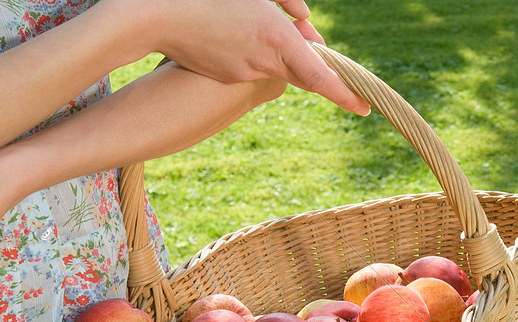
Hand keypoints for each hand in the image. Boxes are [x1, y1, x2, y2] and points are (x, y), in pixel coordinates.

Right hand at [147, 0, 369, 115]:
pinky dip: (252, 50)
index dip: (345, 94)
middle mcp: (265, 61)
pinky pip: (251, 65)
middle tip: (312, 38)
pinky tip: (229, 28)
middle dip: (314, 57)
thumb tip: (306, 17)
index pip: (320, 76)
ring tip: (247, 17)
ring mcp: (244, 72)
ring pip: (276, 64)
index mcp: (276, 37)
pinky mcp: (227, 76)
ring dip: (277, 46)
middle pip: (304, 69)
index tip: (365, 108)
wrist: (152, 17)